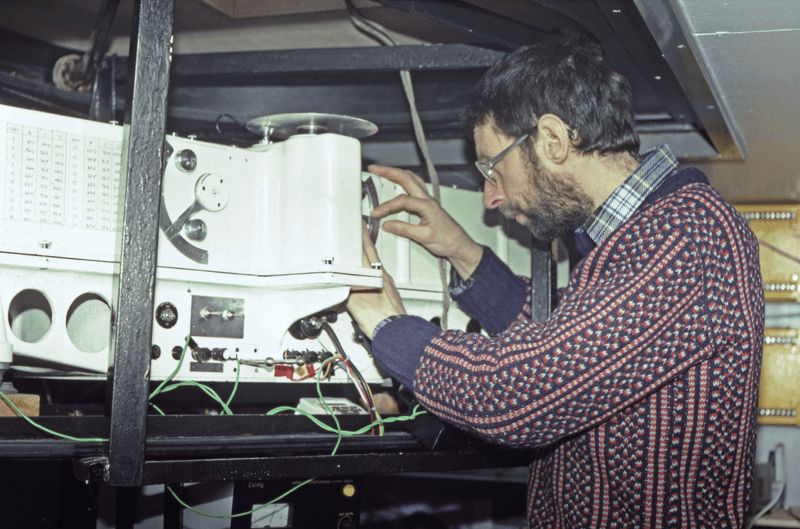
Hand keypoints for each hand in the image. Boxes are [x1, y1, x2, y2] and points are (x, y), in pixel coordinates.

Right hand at [347, 224, 405, 337]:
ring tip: (362, 249)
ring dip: (369, 254)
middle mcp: (381, 276)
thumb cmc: (376, 319)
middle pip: (371, 252)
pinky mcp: (390, 292)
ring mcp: (387, 283)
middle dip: (364, 240)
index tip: (356, 225)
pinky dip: (373, 270)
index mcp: (371, 274)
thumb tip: (337, 283)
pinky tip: (369, 275)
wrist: (394, 330)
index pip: (364, 248)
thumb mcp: (352, 302)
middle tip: (360, 229)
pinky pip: (380, 275)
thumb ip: (344, 289)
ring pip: (375, 263)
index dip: (360, 235)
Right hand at [368, 164, 482, 278]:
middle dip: (389, 171)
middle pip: (406, 178)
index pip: (402, 200)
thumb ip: (403, 230)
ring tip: (383, 171)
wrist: (458, 244)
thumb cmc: (447, 240)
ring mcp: (427, 200)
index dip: (387, 206)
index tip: (377, 213)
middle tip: (375, 169)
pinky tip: (397, 183)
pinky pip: (413, 187)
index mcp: (427, 205)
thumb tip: (387, 224)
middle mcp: (428, 199)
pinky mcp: (426, 204)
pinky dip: (403, 182)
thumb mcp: (423, 237)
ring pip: (411, 179)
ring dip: (397, 173)